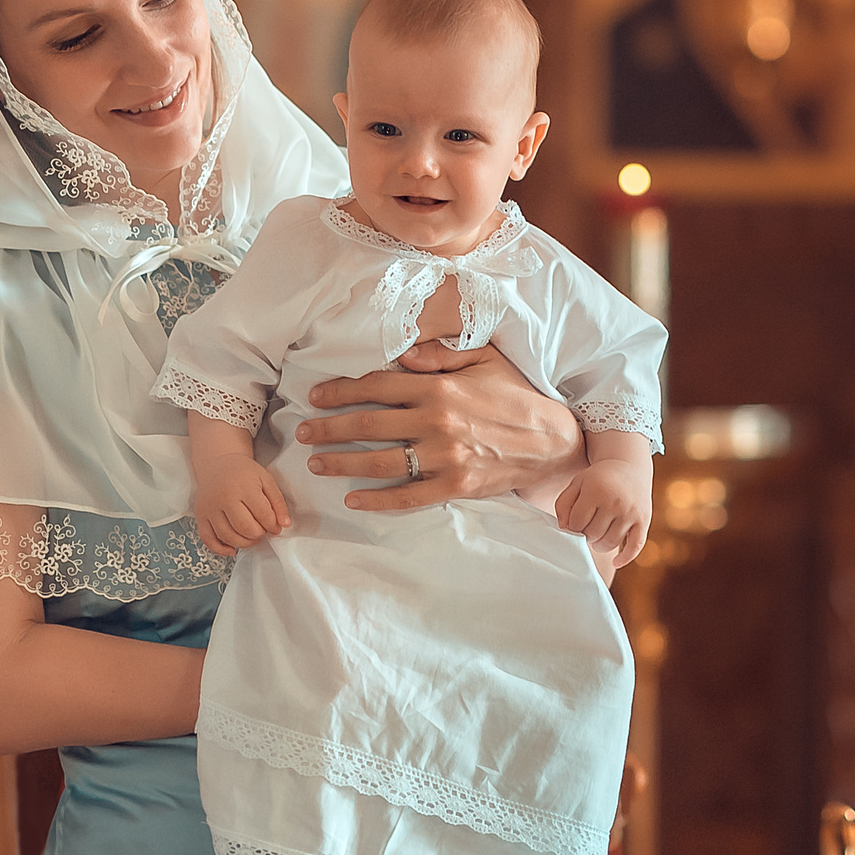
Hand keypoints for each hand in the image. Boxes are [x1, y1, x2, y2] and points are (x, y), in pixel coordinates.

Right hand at [194, 456, 289, 556]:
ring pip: (227, 536)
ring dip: (244, 543)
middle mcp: (223, 498)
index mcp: (243, 487)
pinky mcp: (200, 516)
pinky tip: (233, 549)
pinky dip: (221, 549)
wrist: (218, 464)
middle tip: (263, 531)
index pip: (262, 514)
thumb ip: (278, 502)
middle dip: (258, 534)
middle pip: (244, 528)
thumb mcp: (266, 480)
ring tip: (252, 537)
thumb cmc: (244, 472)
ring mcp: (209, 508)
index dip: (273, 525)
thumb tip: (284, 524)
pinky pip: (208, 539)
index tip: (276, 527)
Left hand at [295, 344, 580, 510]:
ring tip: (316, 463)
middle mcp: (436, 421)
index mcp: (439, 387)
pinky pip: (407, 496)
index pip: (377, 386)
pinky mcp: (454, 487)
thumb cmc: (516, 395)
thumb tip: (404, 355)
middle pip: (368, 424)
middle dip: (329, 428)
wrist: (552, 442)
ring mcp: (444, 457)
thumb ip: (442, 354)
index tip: (317, 396)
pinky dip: (377, 500)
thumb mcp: (485, 360)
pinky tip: (353, 500)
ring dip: (342, 463)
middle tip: (303, 432)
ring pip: (379, 461)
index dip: (341, 391)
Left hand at [555, 457, 651, 569]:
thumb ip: (563, 504)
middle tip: (587, 527)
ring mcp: (631, 512)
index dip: (572, 526)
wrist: (629, 467)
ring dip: (599, 544)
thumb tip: (564, 529)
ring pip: (610, 542)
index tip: (575, 522)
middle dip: (586, 534)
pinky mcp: (644, 521)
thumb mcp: (576, 484)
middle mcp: (615, 501)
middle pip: (592, 534)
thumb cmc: (598, 479)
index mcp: (596, 490)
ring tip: (597, 536)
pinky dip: (625, 558)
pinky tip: (615, 562)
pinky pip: (635, 546)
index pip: (576, 522)